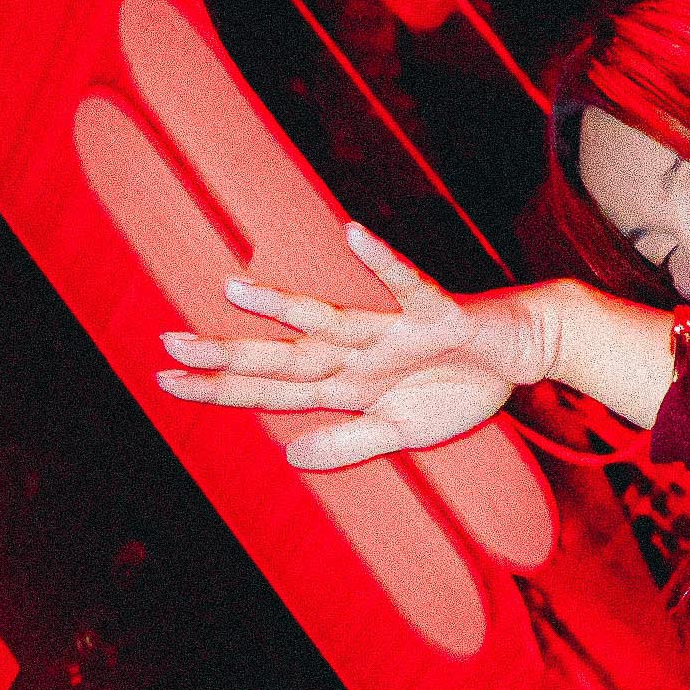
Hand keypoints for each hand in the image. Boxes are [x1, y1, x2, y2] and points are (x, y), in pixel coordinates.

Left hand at [155, 223, 559, 469]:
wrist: (522, 351)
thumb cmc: (462, 385)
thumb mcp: (403, 432)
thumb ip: (348, 443)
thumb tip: (289, 454)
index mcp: (348, 385)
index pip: (273, 391)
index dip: (223, 390)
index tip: (169, 384)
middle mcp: (359, 355)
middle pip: (285, 358)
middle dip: (230, 355)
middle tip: (168, 346)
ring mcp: (394, 333)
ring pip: (330, 321)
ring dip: (287, 307)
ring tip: (236, 290)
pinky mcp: (436, 314)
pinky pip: (407, 286)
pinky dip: (384, 262)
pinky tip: (354, 235)